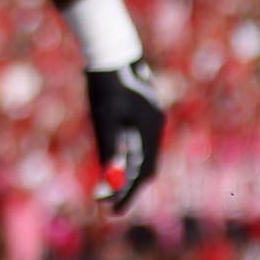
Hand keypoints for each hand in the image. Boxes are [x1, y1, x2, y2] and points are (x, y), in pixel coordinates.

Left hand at [86, 60, 167, 210]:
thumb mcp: (105, 118)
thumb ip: (111, 149)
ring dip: (126, 173)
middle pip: (146, 167)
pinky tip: (111, 160)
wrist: (110, 49)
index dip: (129, 193)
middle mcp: (155, 126)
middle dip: (127, 187)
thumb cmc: (106, 84)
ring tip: (105, 188)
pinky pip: (136, 143)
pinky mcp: (141, 112)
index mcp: (150, 130)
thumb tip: (112, 182)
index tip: (112, 210)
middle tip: (106, 203)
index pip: (144, 173)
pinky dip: (126, 157)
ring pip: (141, 155)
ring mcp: (150, 119)